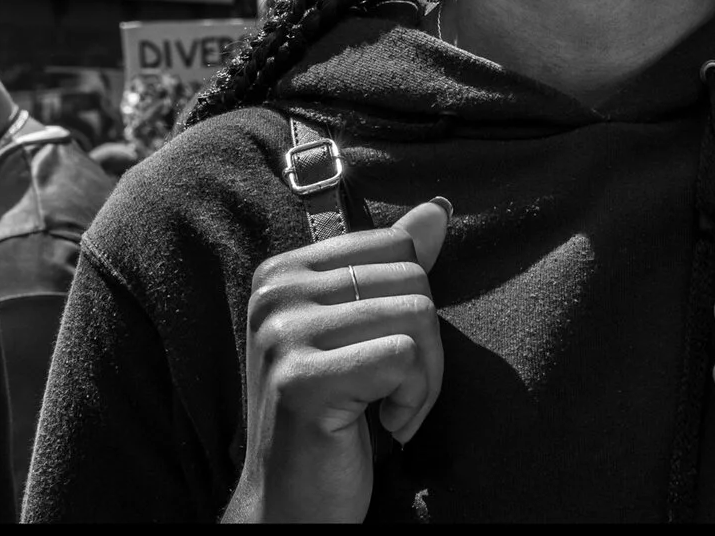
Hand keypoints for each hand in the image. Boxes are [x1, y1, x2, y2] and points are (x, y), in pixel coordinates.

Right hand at [225, 199, 448, 523]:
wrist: (290, 508)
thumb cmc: (332, 420)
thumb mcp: (362, 333)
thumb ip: (394, 267)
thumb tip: (439, 208)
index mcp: (283, 270)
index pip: (397, 244)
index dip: (414, 305)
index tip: (385, 358)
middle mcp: (275, 292)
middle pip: (413, 278)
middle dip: (425, 347)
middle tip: (391, 394)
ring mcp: (283, 334)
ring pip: (417, 315)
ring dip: (422, 379)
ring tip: (385, 412)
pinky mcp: (302, 379)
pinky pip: (404, 357)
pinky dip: (413, 401)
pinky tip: (381, 428)